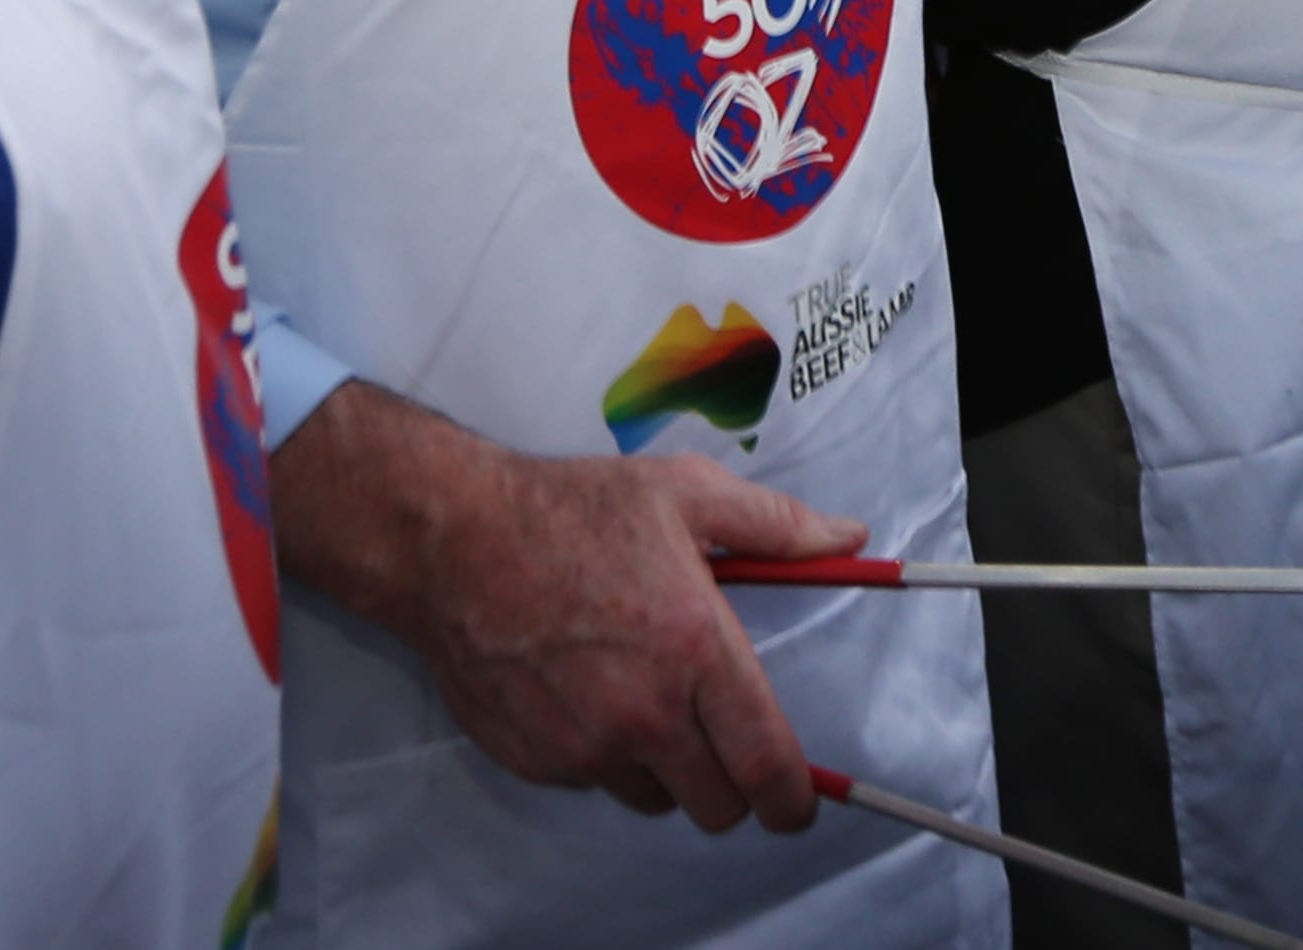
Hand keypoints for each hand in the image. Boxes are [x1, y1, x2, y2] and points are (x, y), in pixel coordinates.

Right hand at [276, 383, 856, 832]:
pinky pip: (594, 782)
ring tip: (640, 693)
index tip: (800, 802)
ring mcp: (585, 745)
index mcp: (695, 650)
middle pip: (717, 806)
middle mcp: (644, 712)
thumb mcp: (686, 495)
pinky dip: (602, 754)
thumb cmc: (569, 511)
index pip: (767, 766)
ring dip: (663, 767)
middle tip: (718, 734)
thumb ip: (778, 527)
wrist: (452, 539)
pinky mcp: (538, 760)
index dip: (795, 800)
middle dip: (730, 782)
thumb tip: (850, 539)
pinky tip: (584, 691)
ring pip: (654, 798)